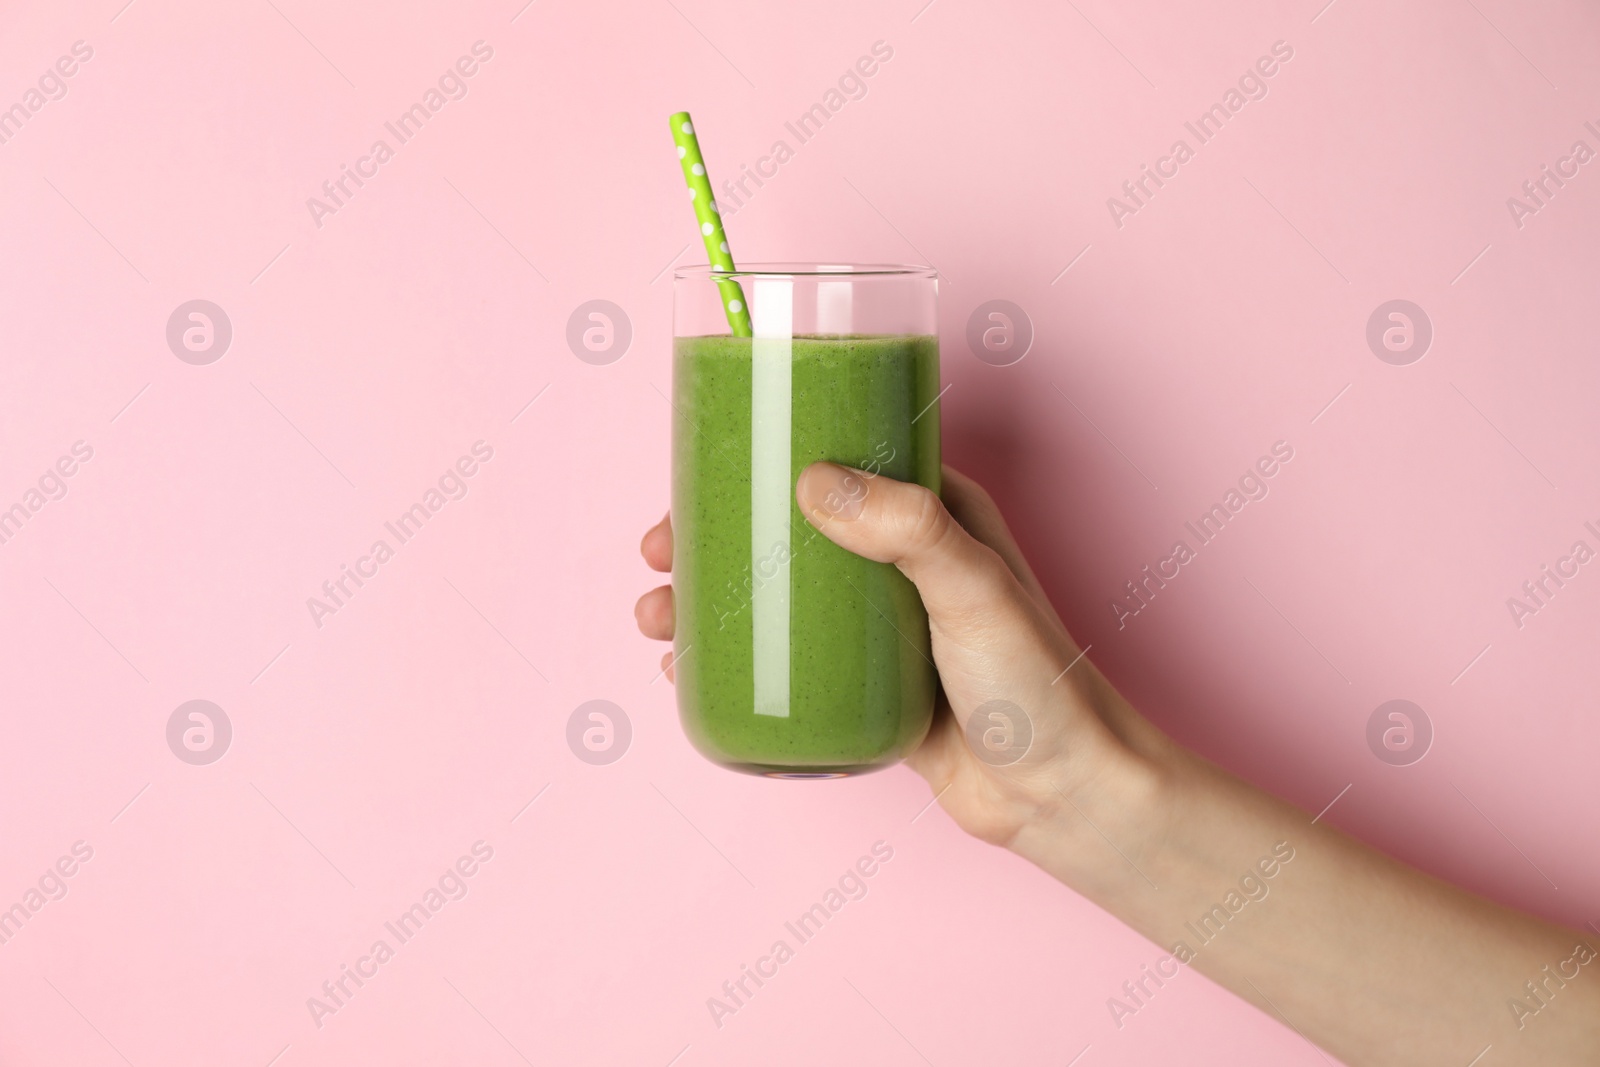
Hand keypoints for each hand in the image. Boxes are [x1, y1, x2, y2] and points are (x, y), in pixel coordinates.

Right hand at [636, 462, 1167, 849]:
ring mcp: (879, 629)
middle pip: (786, 532)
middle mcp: (900, 563)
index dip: (764, 462)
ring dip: (709, 604)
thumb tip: (814, 481)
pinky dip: (733, 663)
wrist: (1063, 796)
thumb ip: (907, 528)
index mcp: (933, 514)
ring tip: (656, 622)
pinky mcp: (865, 688)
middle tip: (658, 556)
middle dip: (713, 539)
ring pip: (775, 600)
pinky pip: (786, 665)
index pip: (836, 463)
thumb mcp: (975, 588)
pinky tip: (689, 674)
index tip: (700, 476)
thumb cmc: (1039, 683)